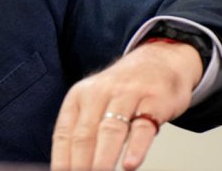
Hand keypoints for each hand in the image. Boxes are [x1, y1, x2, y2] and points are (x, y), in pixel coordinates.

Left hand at [50, 40, 202, 169]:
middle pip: (85, 134)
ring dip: (103, 157)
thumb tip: (70, 166)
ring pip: (110, 130)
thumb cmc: (123, 90)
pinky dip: (135, 148)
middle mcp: (100, 94)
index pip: (64, 133)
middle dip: (79, 162)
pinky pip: (142, 128)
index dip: (61, 159)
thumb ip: (83, 130)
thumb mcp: (95, 101)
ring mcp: (127, 96)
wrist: (160, 61)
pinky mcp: (154, 103)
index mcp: (79, 96)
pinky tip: (129, 165)